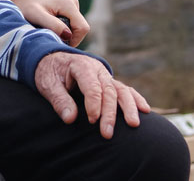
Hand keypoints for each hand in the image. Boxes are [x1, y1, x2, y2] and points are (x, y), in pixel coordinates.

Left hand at [4, 0, 89, 45]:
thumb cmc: (26, 5)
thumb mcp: (36, 16)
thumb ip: (53, 25)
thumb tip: (68, 36)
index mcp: (69, 4)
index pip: (83, 29)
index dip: (74, 40)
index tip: (57, 41)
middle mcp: (73, 3)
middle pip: (80, 29)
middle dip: (67, 37)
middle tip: (49, 34)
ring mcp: (72, 5)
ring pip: (75, 28)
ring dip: (63, 33)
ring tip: (46, 27)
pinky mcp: (68, 9)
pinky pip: (71, 25)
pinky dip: (61, 29)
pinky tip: (48, 24)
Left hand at [34, 52, 149, 138]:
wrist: (51, 60)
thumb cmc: (49, 72)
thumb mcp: (47, 84)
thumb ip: (58, 100)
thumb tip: (70, 119)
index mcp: (81, 66)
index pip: (92, 86)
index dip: (94, 104)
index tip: (92, 120)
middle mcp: (97, 69)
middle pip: (108, 90)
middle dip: (110, 113)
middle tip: (107, 133)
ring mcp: (104, 75)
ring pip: (121, 90)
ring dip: (128, 107)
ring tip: (134, 124)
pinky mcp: (108, 82)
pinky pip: (125, 90)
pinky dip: (135, 99)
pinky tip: (145, 110)